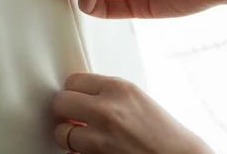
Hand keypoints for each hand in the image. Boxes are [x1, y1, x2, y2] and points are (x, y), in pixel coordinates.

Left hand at [52, 73, 212, 153]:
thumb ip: (108, 94)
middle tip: (72, 117)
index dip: (73, 91)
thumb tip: (80, 94)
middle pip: (61, 102)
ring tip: (82, 138)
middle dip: (65, 111)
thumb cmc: (165, 134)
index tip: (74, 97)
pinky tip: (88, 151)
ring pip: (61, 132)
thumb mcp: (137, 99)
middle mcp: (107, 110)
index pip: (74, 80)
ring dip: (68, 136)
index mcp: (119, 88)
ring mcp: (100, 138)